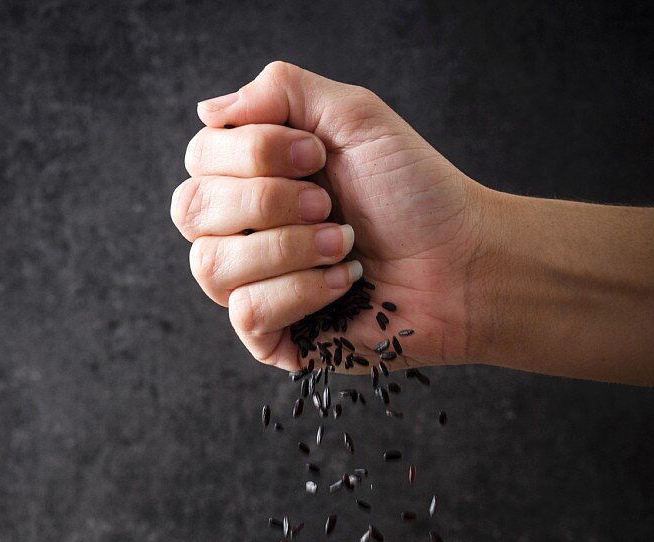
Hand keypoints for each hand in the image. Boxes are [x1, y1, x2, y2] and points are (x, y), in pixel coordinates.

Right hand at [171, 60, 487, 372]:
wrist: (463, 263)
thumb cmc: (417, 195)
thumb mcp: (353, 117)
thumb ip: (281, 92)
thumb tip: (208, 108)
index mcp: (255, 178)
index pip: (200, 157)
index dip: (251, 152)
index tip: (317, 156)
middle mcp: (243, 232)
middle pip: (190, 210)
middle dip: (265, 202)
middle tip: (329, 205)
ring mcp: (254, 287)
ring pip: (211, 265)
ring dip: (287, 249)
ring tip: (344, 245)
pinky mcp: (273, 338)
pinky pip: (246, 312)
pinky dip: (300, 292)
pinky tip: (344, 284)